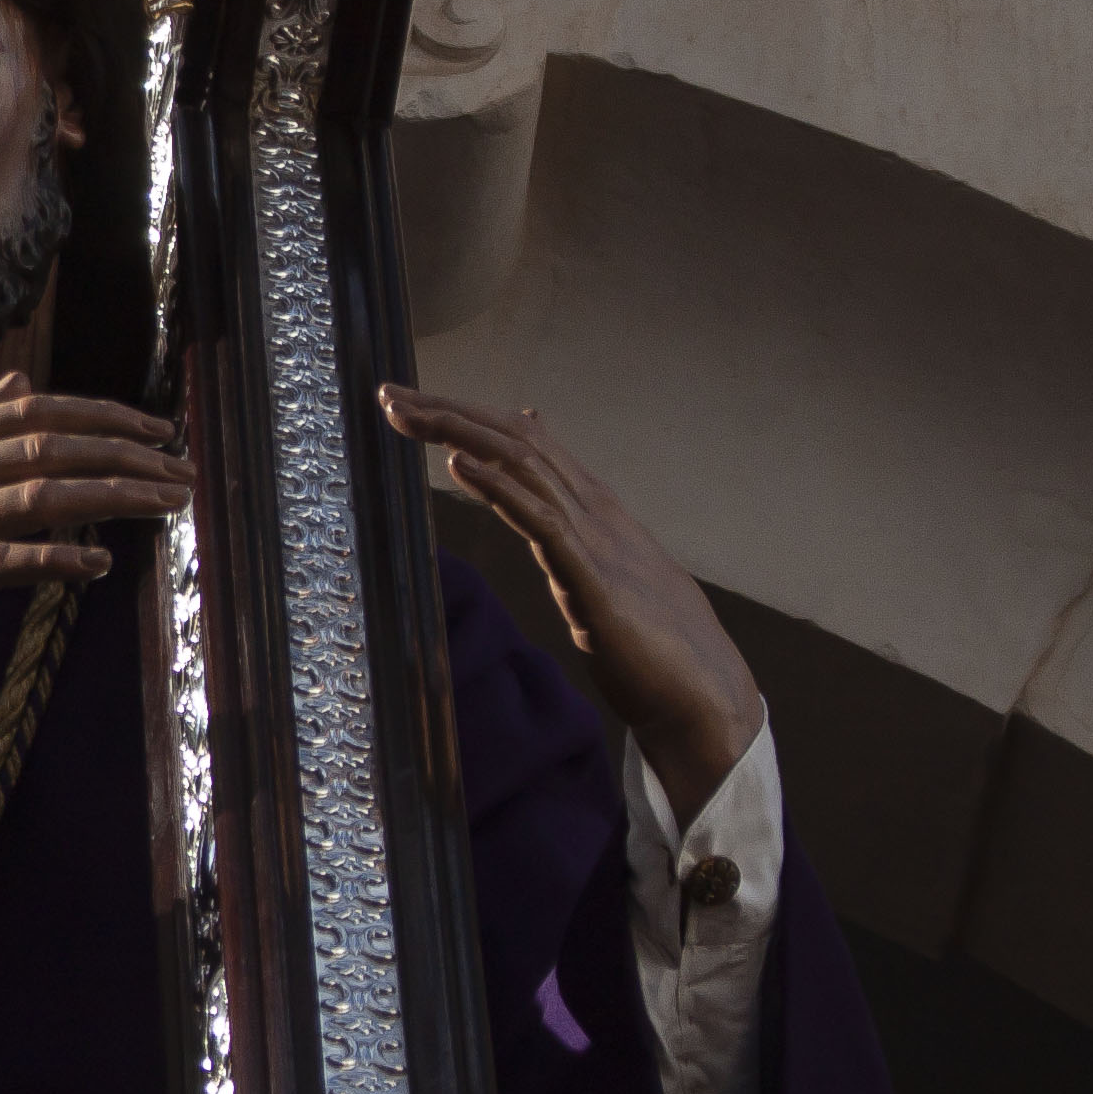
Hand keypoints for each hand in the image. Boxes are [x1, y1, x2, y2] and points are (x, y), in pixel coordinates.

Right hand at [0, 376, 187, 707]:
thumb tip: (16, 383)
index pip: (33, 412)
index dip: (101, 416)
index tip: (156, 426)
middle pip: (48, 448)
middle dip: (125, 455)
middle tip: (184, 468)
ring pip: (33, 495)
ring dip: (109, 497)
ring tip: (164, 504)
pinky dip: (47, 560)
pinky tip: (94, 566)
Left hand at [379, 385, 763, 817]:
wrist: (704, 699)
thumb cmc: (653, 646)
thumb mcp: (601, 576)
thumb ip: (569, 533)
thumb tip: (533, 494)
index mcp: (594, 511)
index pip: (524, 443)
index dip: (467, 417)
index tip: (410, 404)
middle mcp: (595, 512)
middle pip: (514, 440)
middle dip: (449, 412)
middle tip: (388, 394)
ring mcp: (596, 542)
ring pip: (522, 465)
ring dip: (459, 433)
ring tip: (408, 411)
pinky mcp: (594, 582)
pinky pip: (540, 522)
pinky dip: (498, 487)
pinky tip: (457, 464)